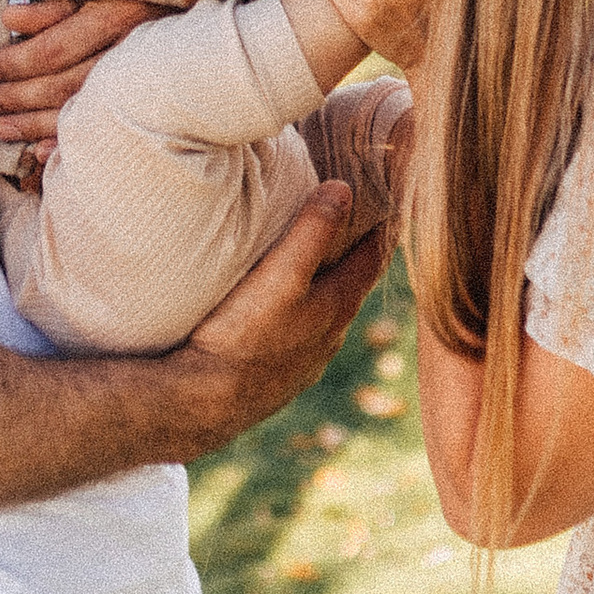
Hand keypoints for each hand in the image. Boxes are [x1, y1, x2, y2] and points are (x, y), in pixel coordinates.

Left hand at [0, 0, 163, 148]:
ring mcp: (144, 83)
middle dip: (18, 96)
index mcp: (117, 15)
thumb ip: (56, 4)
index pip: (56, 48)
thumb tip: (10, 19)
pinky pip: (105, 132)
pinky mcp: (151, 104)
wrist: (204, 17)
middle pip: (64, 84)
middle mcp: (131, 53)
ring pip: (82, 111)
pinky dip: (71, 143)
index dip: (17, 61)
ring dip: (35, 124)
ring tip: (2, 128)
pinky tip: (42, 152)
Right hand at [166, 185, 389, 453]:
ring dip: (324, 288)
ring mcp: (304, 362)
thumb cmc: (243, 336)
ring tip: (311, 263)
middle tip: (350, 223)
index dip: (382, 228)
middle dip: (353, 255)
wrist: (204, 404)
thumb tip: (344, 188)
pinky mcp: (277, 378)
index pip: (374, 259)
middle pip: (352, 286)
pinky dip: (298, 316)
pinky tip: (278, 314)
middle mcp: (329, 337)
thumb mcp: (281, 275)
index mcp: (338, 307)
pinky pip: (297, 338)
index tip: (390, 203)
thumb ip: (312, 232)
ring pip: (324, 315)